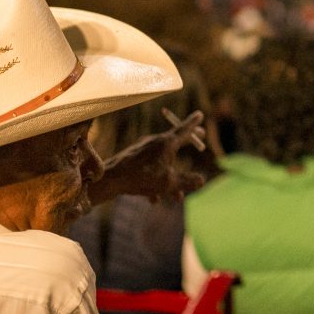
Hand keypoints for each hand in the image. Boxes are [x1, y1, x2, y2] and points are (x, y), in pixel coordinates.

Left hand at [90, 110, 208, 204]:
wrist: (111, 179)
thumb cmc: (141, 177)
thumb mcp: (170, 183)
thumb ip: (188, 181)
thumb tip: (202, 180)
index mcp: (167, 143)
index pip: (184, 130)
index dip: (194, 123)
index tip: (200, 114)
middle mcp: (156, 142)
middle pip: (176, 140)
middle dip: (189, 142)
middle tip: (200, 136)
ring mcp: (144, 149)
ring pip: (164, 161)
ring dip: (171, 177)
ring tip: (175, 198)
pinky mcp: (134, 158)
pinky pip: (150, 167)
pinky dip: (155, 181)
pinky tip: (152, 199)